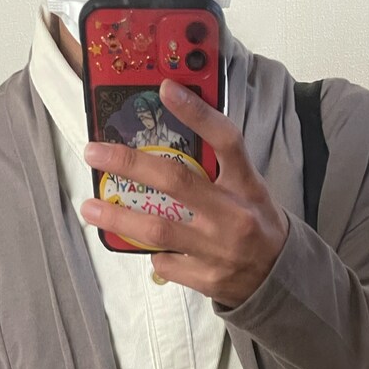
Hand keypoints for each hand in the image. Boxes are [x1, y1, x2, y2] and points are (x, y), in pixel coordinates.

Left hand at [80, 77, 289, 308]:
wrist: (278, 279)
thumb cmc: (257, 224)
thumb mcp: (249, 188)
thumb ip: (217, 165)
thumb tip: (170, 137)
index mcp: (246, 185)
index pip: (226, 140)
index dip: (196, 113)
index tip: (165, 89)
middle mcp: (232, 215)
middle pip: (175, 182)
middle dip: (129, 164)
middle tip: (95, 153)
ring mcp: (218, 250)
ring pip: (158, 229)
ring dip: (118, 217)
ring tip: (90, 207)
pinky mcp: (206, 278)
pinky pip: (165, 261)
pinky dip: (153, 251)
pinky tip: (152, 247)